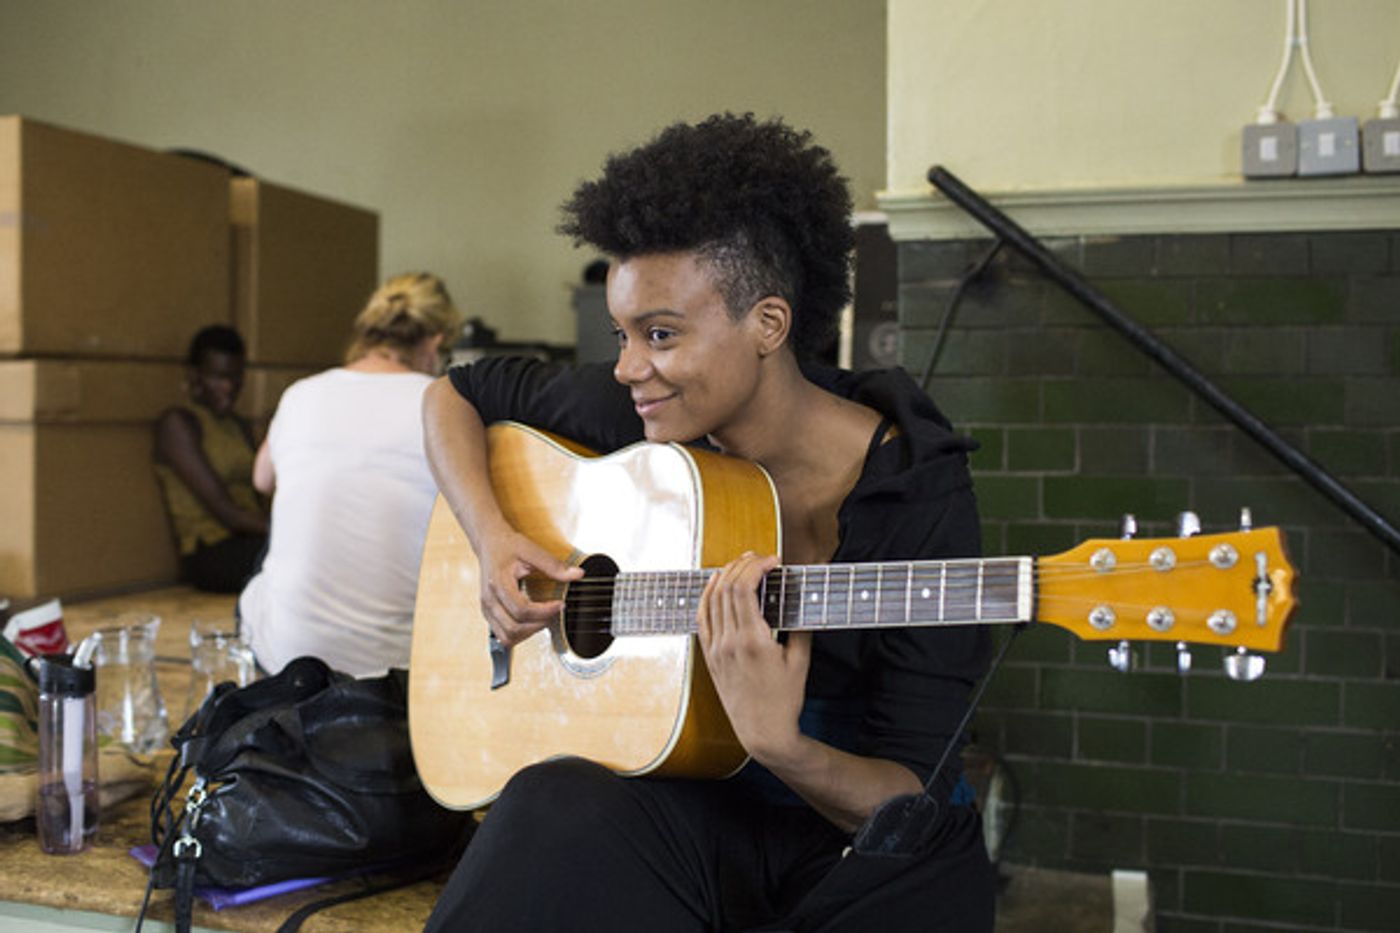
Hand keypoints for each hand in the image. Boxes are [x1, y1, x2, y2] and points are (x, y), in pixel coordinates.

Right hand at [476, 529, 582, 646]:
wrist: (490, 544)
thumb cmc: (508, 546)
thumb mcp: (531, 550)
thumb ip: (553, 565)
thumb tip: (577, 574)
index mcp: (498, 583)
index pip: (522, 609)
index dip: (545, 611)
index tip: (560, 604)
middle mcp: (489, 599)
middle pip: (514, 627)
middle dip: (539, 624)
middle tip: (554, 612)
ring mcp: (486, 609)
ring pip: (507, 637)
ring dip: (529, 633)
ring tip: (544, 617)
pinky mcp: (488, 614)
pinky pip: (503, 636)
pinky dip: (519, 635)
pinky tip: (532, 621)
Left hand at [697, 552, 810, 764]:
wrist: (762, 732)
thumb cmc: (784, 700)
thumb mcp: (801, 661)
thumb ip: (799, 625)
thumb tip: (801, 595)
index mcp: (753, 641)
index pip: (744, 588)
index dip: (757, 566)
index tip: (773, 560)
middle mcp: (729, 642)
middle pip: (726, 587)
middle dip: (743, 564)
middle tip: (761, 558)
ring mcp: (715, 649)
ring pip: (711, 599)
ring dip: (725, 575)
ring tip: (741, 563)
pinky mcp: (709, 656)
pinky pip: (702, 618)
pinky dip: (707, 596)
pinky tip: (716, 584)